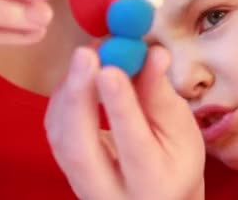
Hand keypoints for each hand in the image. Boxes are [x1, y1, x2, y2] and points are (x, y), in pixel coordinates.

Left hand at [45, 46, 204, 199]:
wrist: (156, 197)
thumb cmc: (176, 162)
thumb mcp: (182, 131)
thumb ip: (162, 95)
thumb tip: (153, 52)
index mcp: (153, 182)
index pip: (133, 146)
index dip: (119, 105)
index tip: (111, 68)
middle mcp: (110, 191)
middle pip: (81, 150)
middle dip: (79, 96)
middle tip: (85, 53)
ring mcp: (81, 185)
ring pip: (61, 140)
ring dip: (69, 90)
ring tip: (89, 53)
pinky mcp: (65, 169)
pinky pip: (55, 131)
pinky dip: (64, 96)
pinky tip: (81, 73)